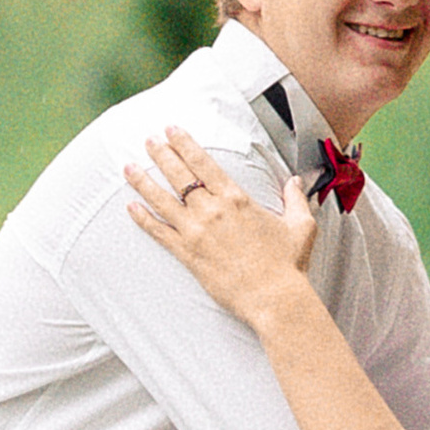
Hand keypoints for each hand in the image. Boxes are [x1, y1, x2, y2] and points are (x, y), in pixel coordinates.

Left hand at [124, 126, 318, 320]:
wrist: (274, 298)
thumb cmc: (287, 265)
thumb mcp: (301, 225)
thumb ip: (295, 199)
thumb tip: (295, 181)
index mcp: (237, 199)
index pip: (204, 163)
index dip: (185, 144)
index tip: (172, 131)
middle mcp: (212, 211)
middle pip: (179, 175)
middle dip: (161, 154)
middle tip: (148, 140)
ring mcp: (196, 232)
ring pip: (162, 200)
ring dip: (143, 181)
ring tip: (129, 167)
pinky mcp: (188, 254)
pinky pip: (159, 232)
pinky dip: (142, 219)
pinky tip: (131, 207)